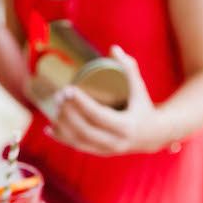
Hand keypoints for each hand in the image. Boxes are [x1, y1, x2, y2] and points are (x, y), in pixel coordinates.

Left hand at [48, 45, 165, 155]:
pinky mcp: (100, 153)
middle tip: (58, 95)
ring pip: (79, 141)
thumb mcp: (139, 88)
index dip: (81, 103)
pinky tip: (49, 129)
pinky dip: (62, 138)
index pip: (99, 116)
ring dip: (62, 126)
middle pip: (85, 130)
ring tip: (53, 107)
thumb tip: (113, 49)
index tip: (69, 89)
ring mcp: (106, 150)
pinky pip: (78, 147)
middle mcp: (115, 142)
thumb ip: (128, 68)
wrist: (152, 135)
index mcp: (125, 126)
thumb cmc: (143, 106)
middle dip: (68, 114)